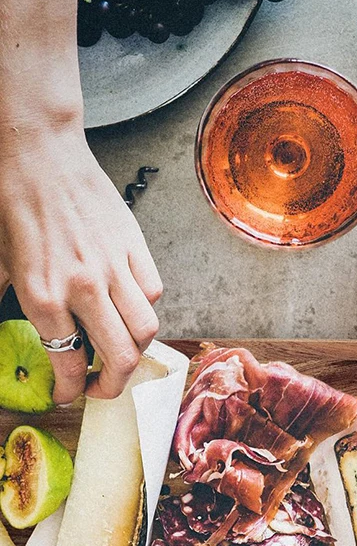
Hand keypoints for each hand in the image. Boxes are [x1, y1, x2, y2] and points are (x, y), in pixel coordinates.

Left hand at [0, 124, 161, 404]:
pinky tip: (128, 306)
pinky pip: (152, 292)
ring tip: (121, 352)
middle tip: (102, 386)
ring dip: (136, 350)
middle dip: (113, 384)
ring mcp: (114, 268)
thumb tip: (12, 333)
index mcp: (42, 295)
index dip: (71, 389)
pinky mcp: (135, 248)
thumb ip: (5, 300)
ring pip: (146, 330)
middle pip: (120, 357)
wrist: (38, 152)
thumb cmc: (13, 203)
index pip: (69, 362)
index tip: (70, 393)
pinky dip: (145, 307)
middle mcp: (83, 287)